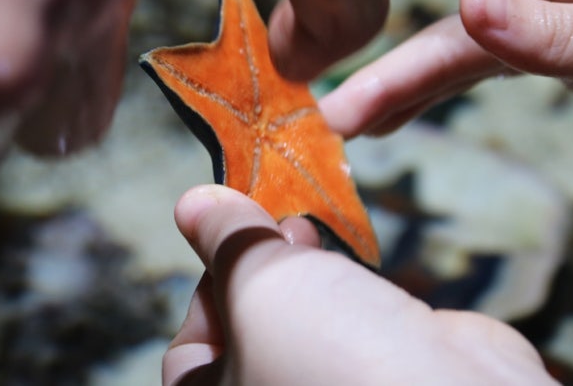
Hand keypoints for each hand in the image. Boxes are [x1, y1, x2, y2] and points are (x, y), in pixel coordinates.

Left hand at [163, 185, 551, 384]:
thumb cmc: (327, 354)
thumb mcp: (254, 284)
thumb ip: (222, 240)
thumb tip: (190, 204)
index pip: (187, 354)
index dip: (202, 288)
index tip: (223, 239)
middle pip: (246, 330)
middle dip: (255, 268)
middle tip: (273, 226)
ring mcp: (332, 385)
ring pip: (299, 322)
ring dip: (299, 270)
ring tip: (307, 231)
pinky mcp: (385, 370)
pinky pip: (347, 324)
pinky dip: (342, 286)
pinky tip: (345, 252)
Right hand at [320, 0, 572, 143]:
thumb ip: (554, 29)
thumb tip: (461, 5)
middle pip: (446, 22)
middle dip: (382, 58)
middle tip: (323, 104)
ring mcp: (552, 30)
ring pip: (456, 57)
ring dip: (400, 89)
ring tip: (348, 126)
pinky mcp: (564, 66)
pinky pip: (483, 81)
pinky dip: (438, 100)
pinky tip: (405, 118)